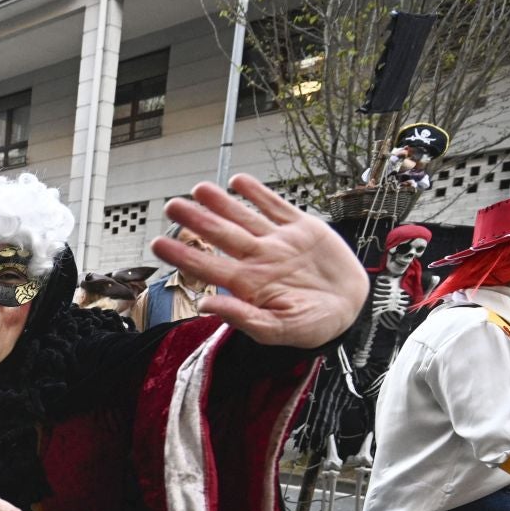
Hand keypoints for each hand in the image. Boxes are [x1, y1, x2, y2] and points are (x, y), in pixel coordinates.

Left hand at [153, 174, 366, 348]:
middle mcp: (258, 259)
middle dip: (196, 220)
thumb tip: (205, 306)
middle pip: (220, 235)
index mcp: (248, 284)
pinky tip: (238, 181)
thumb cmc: (312, 325)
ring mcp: (278, 241)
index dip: (182, 255)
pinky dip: (258, 193)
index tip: (157, 244)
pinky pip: (275, 206)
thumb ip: (242, 318)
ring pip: (243, 217)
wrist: (352, 308)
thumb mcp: (278, 329)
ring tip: (199, 188)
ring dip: (221, 202)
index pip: (207, 266)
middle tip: (172, 205)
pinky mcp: (302, 227)